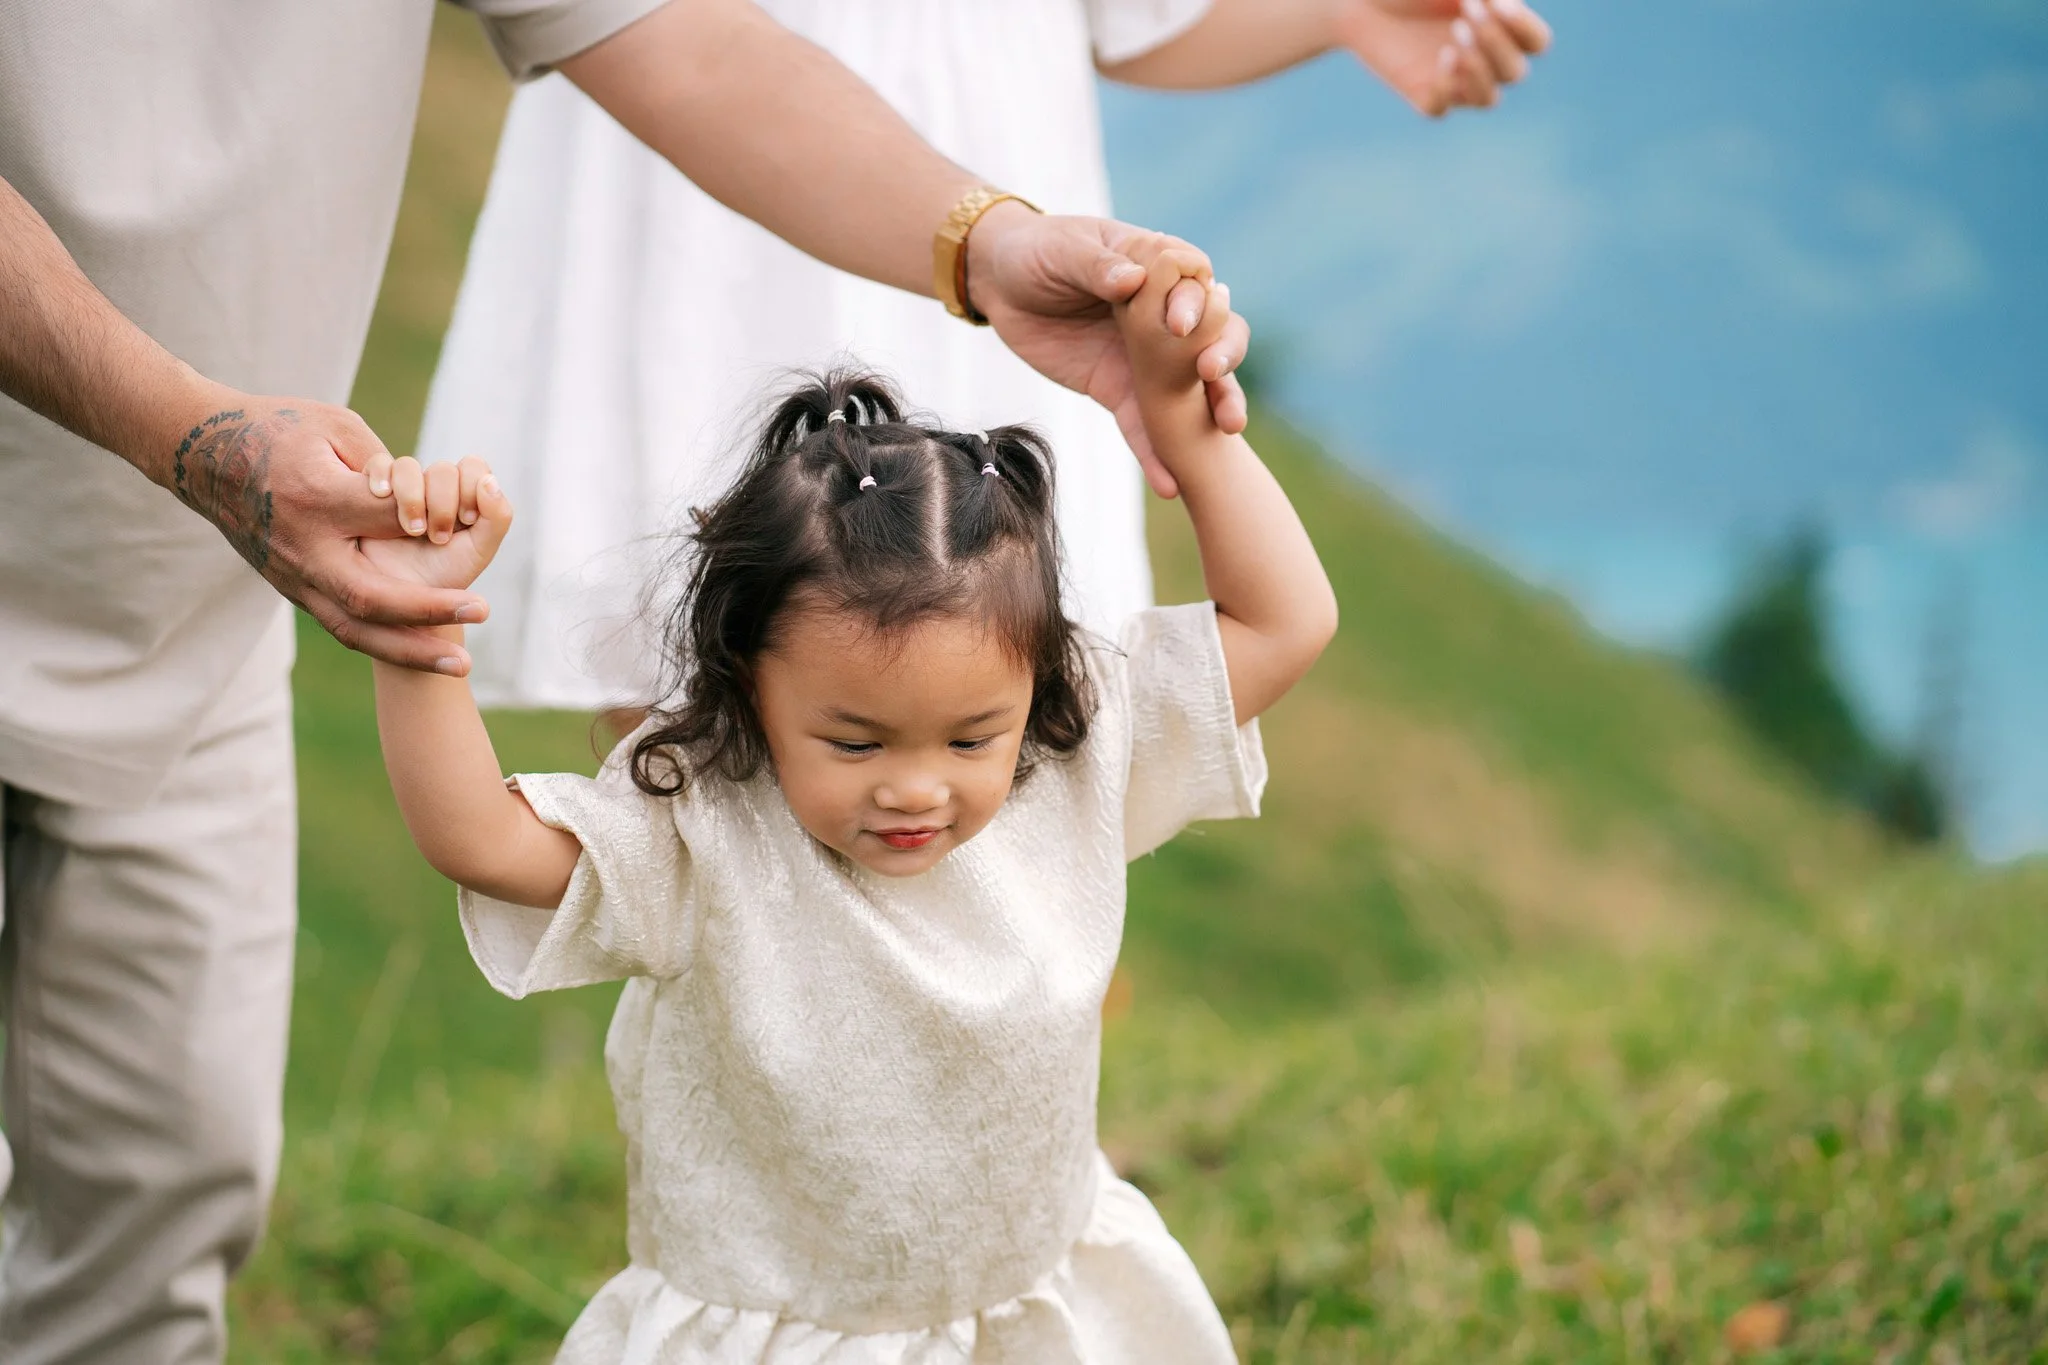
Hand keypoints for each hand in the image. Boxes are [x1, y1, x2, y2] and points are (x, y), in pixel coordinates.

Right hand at [165, 390, 490, 672]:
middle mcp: (303, 547)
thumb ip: (380, 461)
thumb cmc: (275, 429)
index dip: (429, 520)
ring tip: (459, 664)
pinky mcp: (292, 589)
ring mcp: (292, 576)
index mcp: (315, 498)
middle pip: (369, 596)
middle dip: (429, 610)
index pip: (384, 518)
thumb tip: (421, 499)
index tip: (467, 521)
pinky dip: (384, 644)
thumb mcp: (331, 425)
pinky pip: (341, 626)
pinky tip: (424, 656)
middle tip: (483, 610)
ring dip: (409, 650)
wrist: (200, 456)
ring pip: (353, 628)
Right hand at [356, 456, 512, 592]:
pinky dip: (382, 476)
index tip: (466, 520)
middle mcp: (434, 488)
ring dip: (413, 497)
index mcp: (464, 496)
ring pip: (408, 466)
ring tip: (413, 531)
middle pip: (443, 470)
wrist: (402, 601)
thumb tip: (490, 481)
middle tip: (439, 538)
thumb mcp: (479, 550)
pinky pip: (377, 466)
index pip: (473, 467)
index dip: (472, 487)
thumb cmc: (444, 574)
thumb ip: (497, 517)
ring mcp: (402, 488)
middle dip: (443, 503)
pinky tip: (383, 495)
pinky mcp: (372, 491)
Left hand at [967, 205, 1250, 498]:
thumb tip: (1132, 282)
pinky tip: (1171, 483)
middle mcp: (1165, 313)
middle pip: (1213, 334)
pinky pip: (1145, 426)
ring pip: (1193, 385)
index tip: (1179, 324)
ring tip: (1228, 430)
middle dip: (1223, 355)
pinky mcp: (1121, 390)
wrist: (999, 284)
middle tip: (1213, 374)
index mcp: (1159, 266)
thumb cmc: (1037, 251)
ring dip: (1214, 406)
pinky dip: (1157, 455)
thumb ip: (1097, 266)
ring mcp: (1149, 357)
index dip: (1196, 302)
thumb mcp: (1063, 250)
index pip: (1194, 282)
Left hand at [1338, 0, 1551, 116]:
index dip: (1525, 29)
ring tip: (1454, 37)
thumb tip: (1506, 2)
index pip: (1536, 43)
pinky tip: (1440, 59)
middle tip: (1465, 12)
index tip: (1499, 5)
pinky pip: (1442, 109)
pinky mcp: (1421, 93)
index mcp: (1498, 28)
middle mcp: (1481, 59)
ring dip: (1478, 71)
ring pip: (1488, 99)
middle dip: (1495, 42)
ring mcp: (1453, 81)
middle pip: (1515, 72)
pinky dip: (1446, 88)